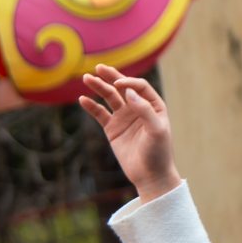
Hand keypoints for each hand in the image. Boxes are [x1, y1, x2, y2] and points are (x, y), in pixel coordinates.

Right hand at [78, 67, 179, 201]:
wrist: (149, 175)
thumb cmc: (158, 152)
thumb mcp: (156, 131)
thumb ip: (145, 110)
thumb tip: (129, 93)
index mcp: (153, 105)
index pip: (139, 87)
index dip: (129, 83)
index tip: (118, 85)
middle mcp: (138, 108)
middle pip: (122, 88)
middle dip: (111, 77)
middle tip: (98, 68)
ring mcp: (124, 117)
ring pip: (109, 98)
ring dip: (98, 88)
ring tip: (86, 78)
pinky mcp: (112, 128)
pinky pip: (100, 114)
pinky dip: (91, 106)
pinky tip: (83, 99)